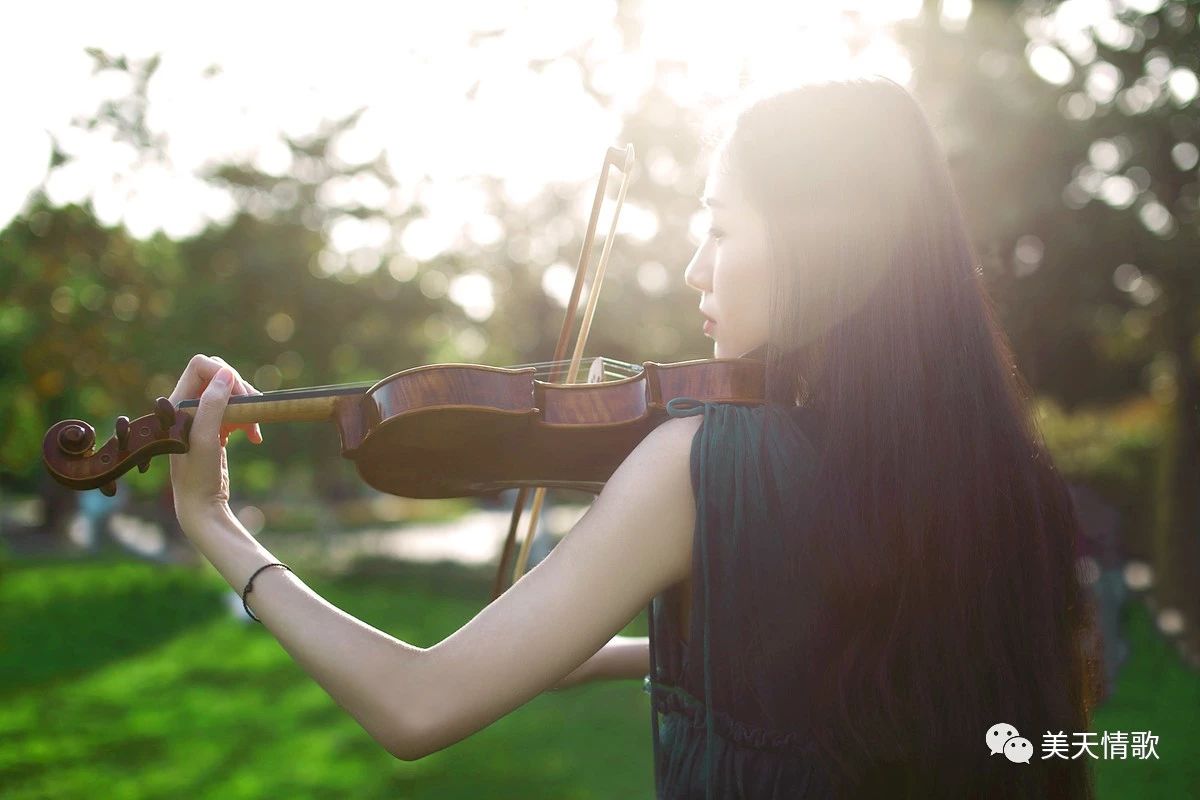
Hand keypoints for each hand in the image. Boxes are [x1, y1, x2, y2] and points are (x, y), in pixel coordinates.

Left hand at [168, 354, 262, 529]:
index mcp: (178, 403)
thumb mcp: (205, 438)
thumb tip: (226, 373)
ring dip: (247, 406)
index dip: (223, 373)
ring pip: (230, 392)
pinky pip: (236, 410)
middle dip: (240, 389)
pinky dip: (248, 419)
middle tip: (252, 410)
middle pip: (218, 375)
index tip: (240, 395)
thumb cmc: (198, 475)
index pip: (200, 366)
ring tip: (254, 431)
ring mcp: (203, 417)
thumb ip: (212, 404)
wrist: (201, 506)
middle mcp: (188, 406)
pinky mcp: (216, 429)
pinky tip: (254, 437)